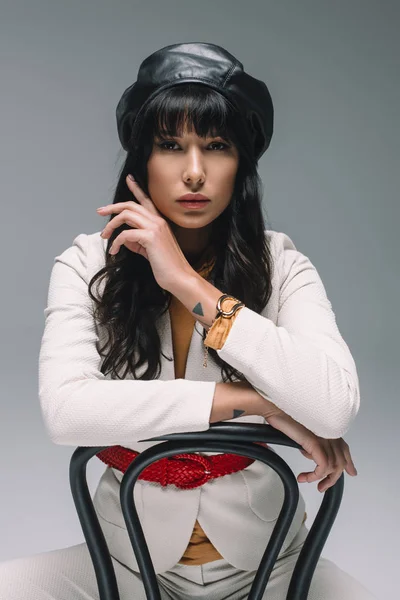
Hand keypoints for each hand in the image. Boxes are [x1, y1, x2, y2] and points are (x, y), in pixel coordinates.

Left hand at [97, 175, 193, 291]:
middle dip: (112, 207)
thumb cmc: (165, 266)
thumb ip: (136, 241)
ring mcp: (155, 228)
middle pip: (130, 205)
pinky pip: (126, 234)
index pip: (146, 200)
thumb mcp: (148, 250)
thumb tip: (123, 237)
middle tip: (100, 212)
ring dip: (111, 225)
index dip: (137, 188)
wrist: (179, 277)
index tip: (129, 179)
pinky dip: (116, 242)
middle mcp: (158, 221)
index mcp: (159, 222)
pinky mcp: (151, 237)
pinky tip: (114, 252)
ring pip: (126, 215)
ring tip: (104, 236)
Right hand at [266, 412, 357, 492]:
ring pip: (333, 466)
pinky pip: (323, 466)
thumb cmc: (284, 418)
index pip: (344, 448)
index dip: (349, 462)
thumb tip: (308, 452)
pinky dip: (315, 475)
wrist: (276, 410)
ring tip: (307, 481)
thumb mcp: (301, 433)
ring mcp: (323, 438)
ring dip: (321, 479)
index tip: (351, 472)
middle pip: (341, 461)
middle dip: (333, 478)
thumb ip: (309, 442)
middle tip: (322, 487)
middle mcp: (329, 433)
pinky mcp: (316, 443)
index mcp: (327, 429)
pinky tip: (305, 477)